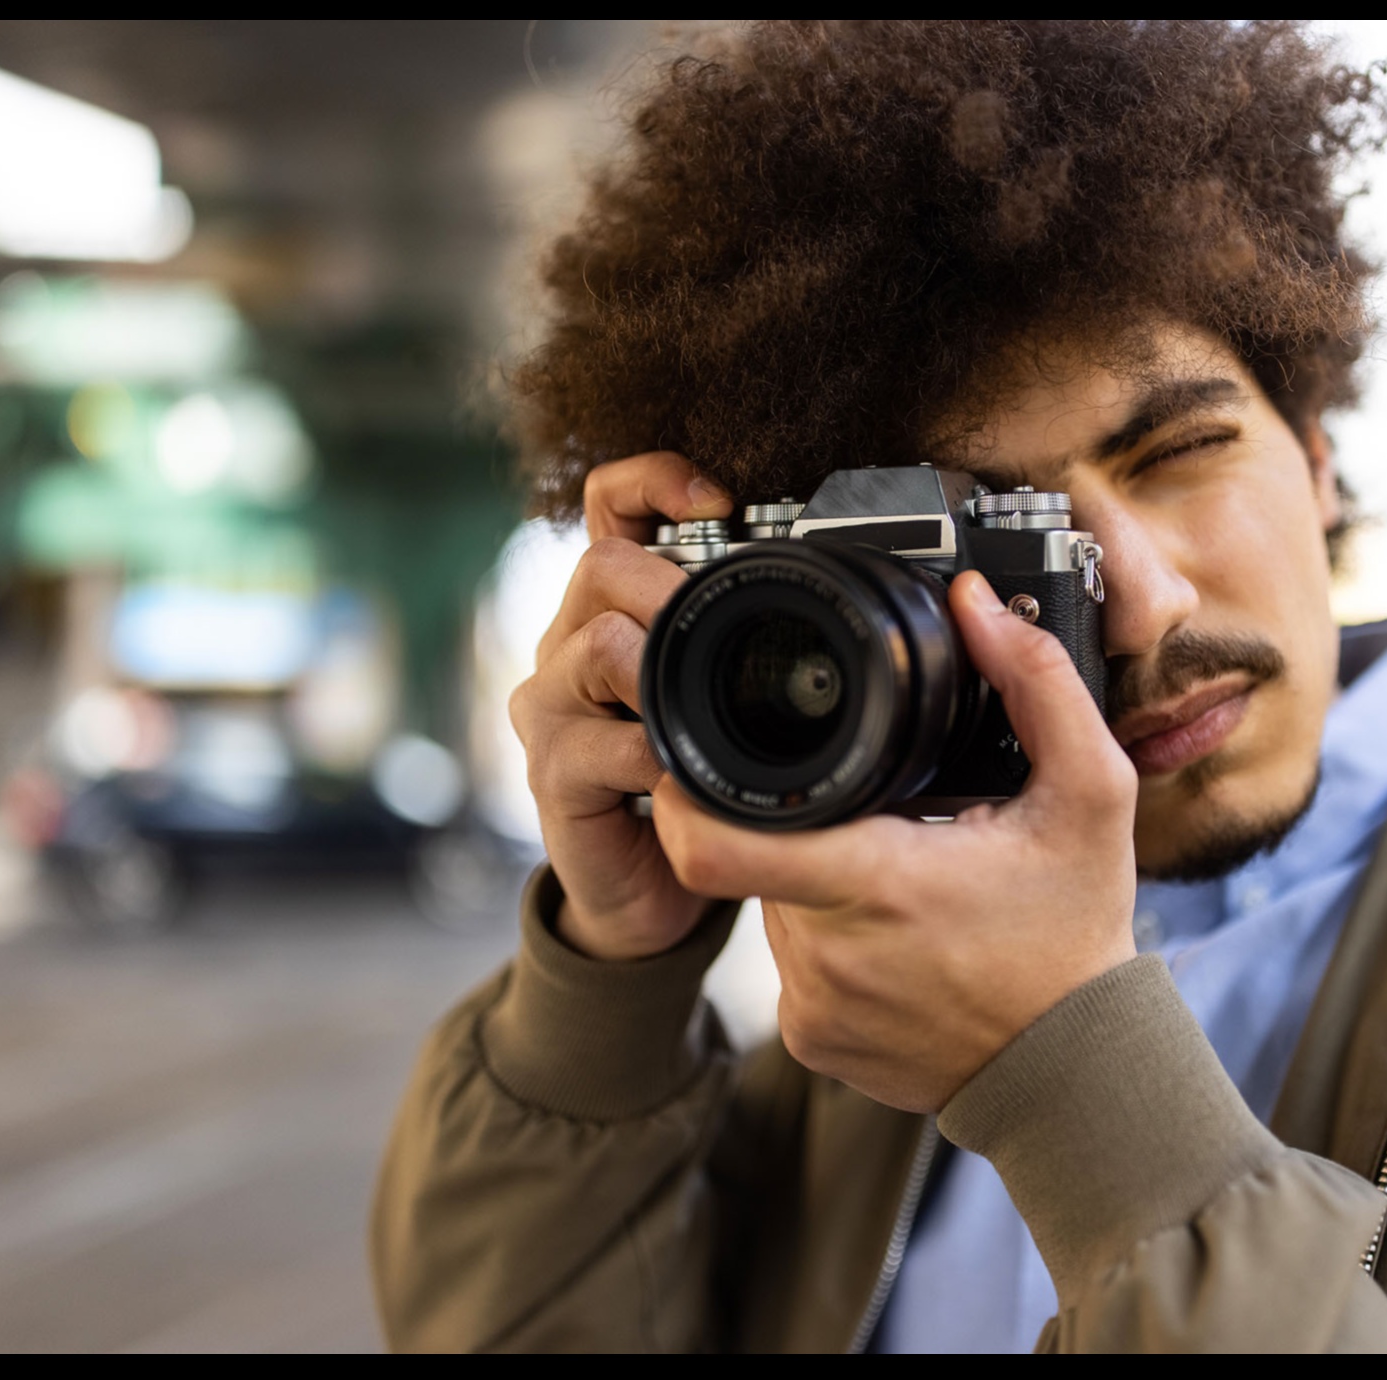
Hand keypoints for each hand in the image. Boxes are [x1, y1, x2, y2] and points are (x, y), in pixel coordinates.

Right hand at [509, 452, 733, 959]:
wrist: (649, 891)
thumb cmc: (691, 784)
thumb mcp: (722, 699)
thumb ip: (744, 644)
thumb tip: (835, 588)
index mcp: (613, 610)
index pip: (609, 507)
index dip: (654, 481)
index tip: (719, 500)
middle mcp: (568, 645)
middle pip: (603, 566)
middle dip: (675, 589)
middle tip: (738, 629)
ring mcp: (551, 709)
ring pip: (598, 645)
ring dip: (665, 669)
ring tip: (709, 706)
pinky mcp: (552, 774)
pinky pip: (600, 743)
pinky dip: (655, 755)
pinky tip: (685, 773)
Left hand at [654, 570, 1139, 1111]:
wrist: (1077, 1074)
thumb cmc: (1079, 935)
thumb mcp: (1090, 794)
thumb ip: (1036, 685)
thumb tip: (976, 606)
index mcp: (877, 881)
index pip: (714, 841)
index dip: (688, 793)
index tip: (703, 757)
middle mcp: (826, 951)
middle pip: (753, 853)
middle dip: (798, 823)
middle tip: (876, 817)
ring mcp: (812, 1005)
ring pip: (770, 906)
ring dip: (813, 879)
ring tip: (899, 879)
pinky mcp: (811, 1042)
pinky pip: (791, 965)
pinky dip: (828, 942)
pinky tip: (897, 941)